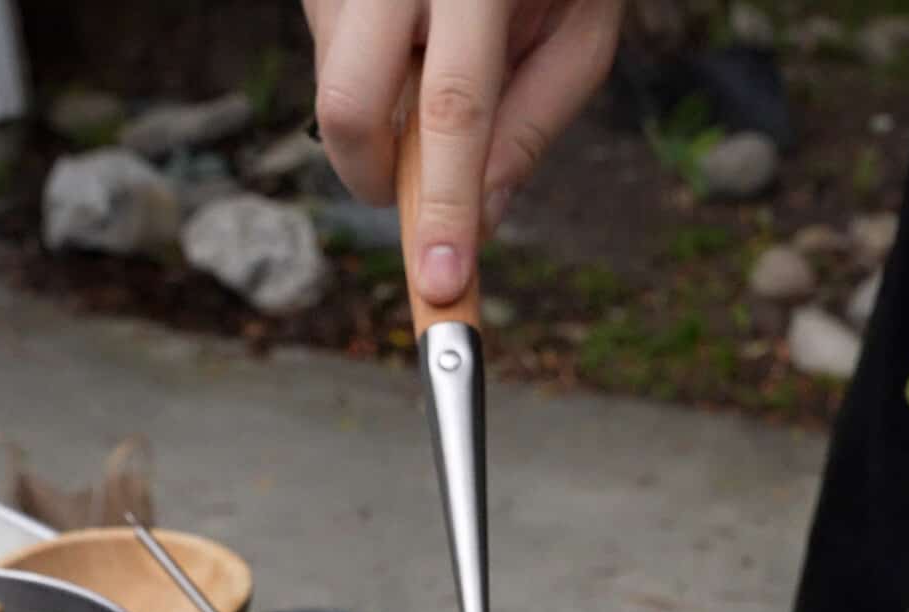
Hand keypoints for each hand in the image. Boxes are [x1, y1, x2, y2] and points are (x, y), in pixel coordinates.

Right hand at [304, 0, 624, 306]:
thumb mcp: (581, 29)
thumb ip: (534, 124)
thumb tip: (485, 221)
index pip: (454, 108)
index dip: (443, 207)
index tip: (441, 283)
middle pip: (349, 105)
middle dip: (371, 178)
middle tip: (408, 197)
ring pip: (331, 87)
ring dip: (380, 113)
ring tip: (432, 57)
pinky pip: (326, 54)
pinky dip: (367, 72)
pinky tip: (406, 33)